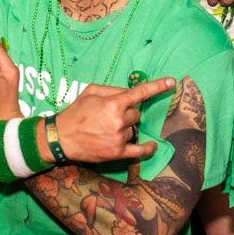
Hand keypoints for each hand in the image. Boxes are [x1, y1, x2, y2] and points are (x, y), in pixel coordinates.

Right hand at [55, 77, 174, 165]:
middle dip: (128, 113)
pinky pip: (139, 150)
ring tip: (107, 129)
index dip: (158, 86)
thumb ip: (111, 89)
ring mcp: (119, 138)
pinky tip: (152, 146)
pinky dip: (147, 149)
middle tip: (111, 115)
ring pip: (135, 129)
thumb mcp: (90, 92)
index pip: (140, 93)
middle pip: (136, 114)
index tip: (172, 82)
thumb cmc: (75, 112)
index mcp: (113, 103)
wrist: (61, 138)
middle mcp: (119, 120)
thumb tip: (129, 92)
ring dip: (127, 128)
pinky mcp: (117, 152)